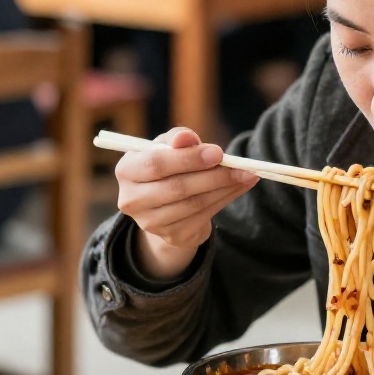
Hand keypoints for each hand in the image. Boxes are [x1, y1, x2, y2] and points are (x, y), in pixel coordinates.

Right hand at [115, 127, 258, 280]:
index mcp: (126, 170)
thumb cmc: (167, 165)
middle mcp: (132, 200)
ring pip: (194, 204)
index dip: (188, 159)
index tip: (218, 153)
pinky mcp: (171, 236)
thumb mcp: (168, 147)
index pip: (156, 164)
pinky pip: (204, 216)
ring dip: (225, 188)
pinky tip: (239, 187)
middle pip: (177, 187)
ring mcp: (150, 222)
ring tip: (246, 175)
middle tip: (240, 167)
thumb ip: (178, 139)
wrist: (165, 204)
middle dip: (213, 176)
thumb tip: (187, 138)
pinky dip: (226, 200)